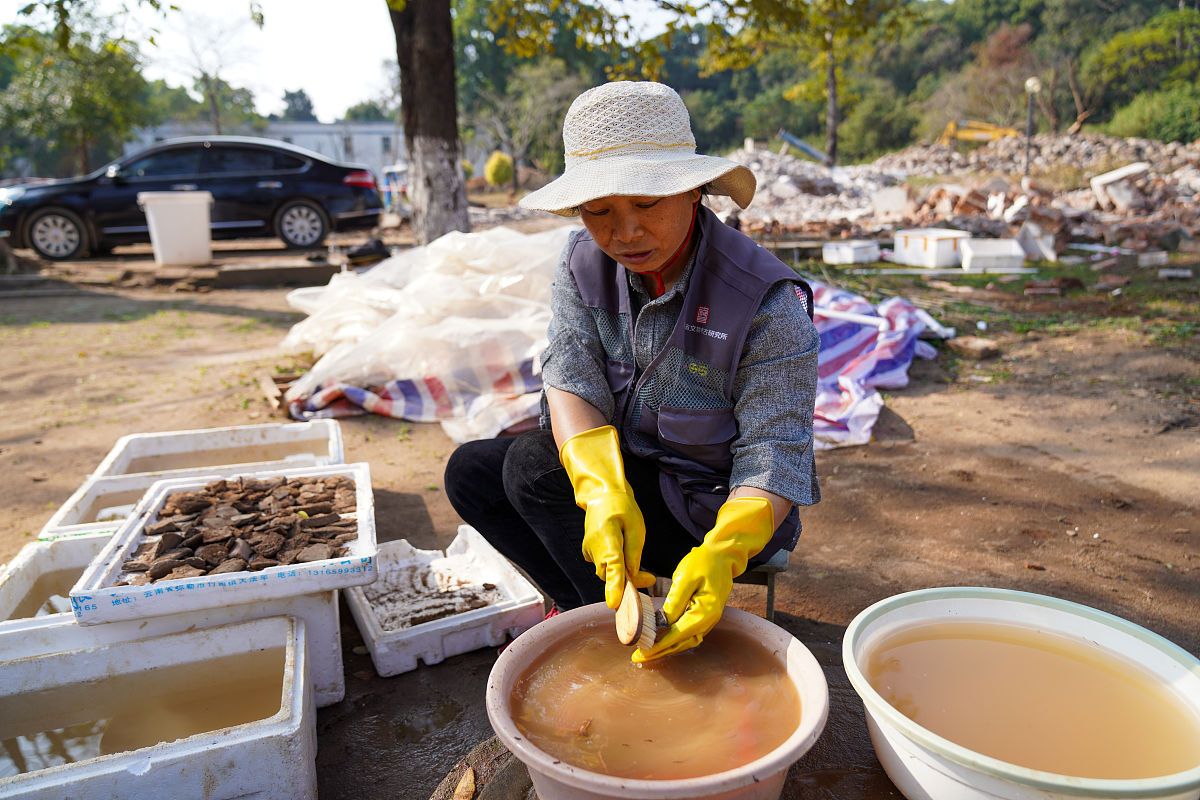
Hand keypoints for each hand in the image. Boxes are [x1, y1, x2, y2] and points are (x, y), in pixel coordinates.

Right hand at [559, 426, 655, 607]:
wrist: (602, 495)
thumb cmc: (622, 508)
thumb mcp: (637, 526)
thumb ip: (635, 552)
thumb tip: (634, 575)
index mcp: (606, 535)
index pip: (612, 564)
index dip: (614, 585)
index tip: (614, 603)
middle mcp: (593, 546)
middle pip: (609, 574)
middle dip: (627, 581)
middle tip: (650, 578)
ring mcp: (588, 551)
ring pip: (607, 572)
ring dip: (622, 573)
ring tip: (639, 564)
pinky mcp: (588, 553)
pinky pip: (604, 567)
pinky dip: (615, 568)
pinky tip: (623, 555)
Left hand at [633, 497, 774, 662]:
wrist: (722, 556)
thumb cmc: (704, 562)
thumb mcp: (685, 578)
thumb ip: (674, 601)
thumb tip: (663, 622)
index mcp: (705, 611)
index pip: (679, 634)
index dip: (659, 645)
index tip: (643, 652)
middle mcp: (709, 620)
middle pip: (682, 642)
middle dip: (660, 652)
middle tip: (639, 658)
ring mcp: (708, 619)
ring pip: (686, 640)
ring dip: (667, 648)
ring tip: (647, 652)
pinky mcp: (704, 616)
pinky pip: (688, 633)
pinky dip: (675, 639)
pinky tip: (661, 639)